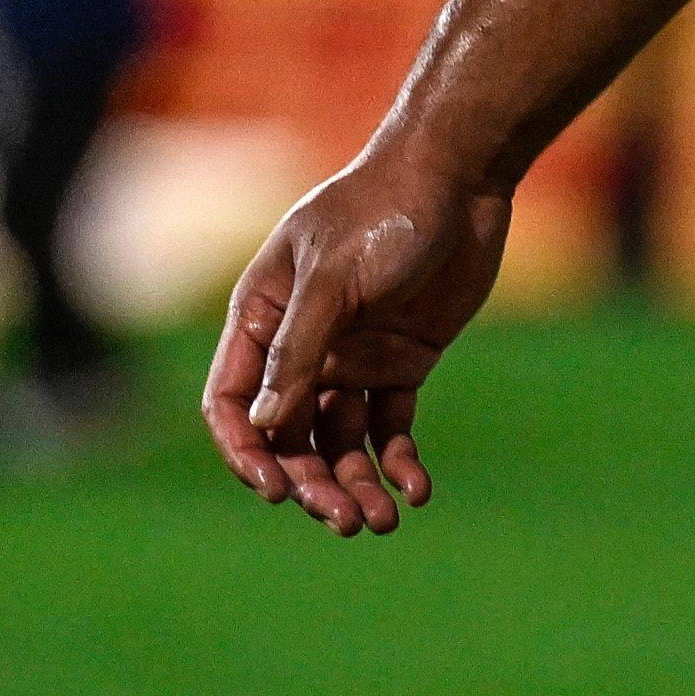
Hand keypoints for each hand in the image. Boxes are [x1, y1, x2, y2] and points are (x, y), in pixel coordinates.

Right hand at [201, 148, 512, 536]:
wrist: (463, 174)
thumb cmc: (385, 209)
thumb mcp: (333, 278)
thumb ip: (298, 352)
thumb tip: (262, 426)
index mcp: (263, 317)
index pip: (231, 401)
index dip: (245, 451)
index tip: (276, 490)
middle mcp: (301, 345)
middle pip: (289, 435)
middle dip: (312, 481)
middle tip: (346, 519)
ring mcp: (352, 356)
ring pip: (340, 441)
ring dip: (355, 483)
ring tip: (382, 521)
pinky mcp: (402, 362)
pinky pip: (391, 428)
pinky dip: (399, 462)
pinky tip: (417, 490)